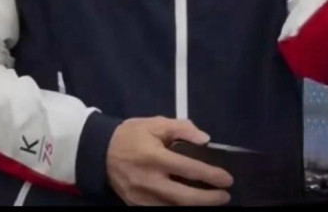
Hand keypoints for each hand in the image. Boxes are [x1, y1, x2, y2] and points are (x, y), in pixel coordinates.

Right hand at [106, 116, 232, 205]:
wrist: (100, 152)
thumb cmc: (130, 135)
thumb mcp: (154, 123)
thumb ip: (180, 128)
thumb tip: (204, 139)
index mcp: (155, 157)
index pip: (189, 168)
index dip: (211, 175)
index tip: (227, 179)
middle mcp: (150, 180)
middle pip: (185, 197)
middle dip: (209, 199)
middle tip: (225, 196)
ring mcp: (143, 197)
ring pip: (175, 208)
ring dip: (196, 206)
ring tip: (211, 201)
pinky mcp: (138, 206)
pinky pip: (162, 210)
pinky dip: (178, 208)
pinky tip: (189, 204)